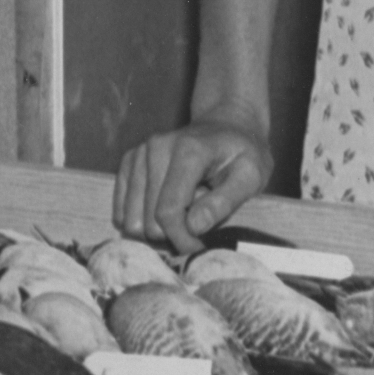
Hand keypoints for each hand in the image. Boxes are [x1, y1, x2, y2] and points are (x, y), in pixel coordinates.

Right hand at [112, 118, 274, 254]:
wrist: (227, 127)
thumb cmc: (243, 155)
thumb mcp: (251, 177)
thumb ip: (224, 202)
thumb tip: (193, 227)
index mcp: (188, 150)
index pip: (168, 211)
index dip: (182, 239)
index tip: (199, 247)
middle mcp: (156, 147)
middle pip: (147, 220)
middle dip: (172, 234)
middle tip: (198, 221)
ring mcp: (139, 153)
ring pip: (129, 220)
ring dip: (157, 227)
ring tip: (184, 209)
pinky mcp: (128, 163)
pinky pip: (121, 211)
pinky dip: (143, 218)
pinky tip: (166, 204)